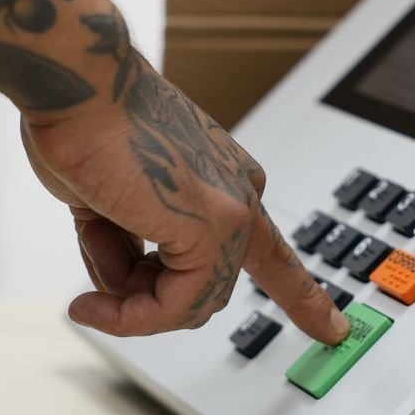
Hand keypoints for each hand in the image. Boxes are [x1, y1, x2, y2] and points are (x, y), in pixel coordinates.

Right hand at [21, 60, 350, 344]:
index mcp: (222, 181)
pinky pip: (172, 305)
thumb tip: (122, 287)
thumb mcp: (116, 198)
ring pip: (186, 304)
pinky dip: (128, 315)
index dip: (301, 294)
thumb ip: (132, 242)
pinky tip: (91, 304)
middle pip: (205, 289)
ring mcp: (233, 211)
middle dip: (143, 303)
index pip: (271, 250)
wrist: (80, 86)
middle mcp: (237, 195)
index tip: (334, 328)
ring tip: (87, 270)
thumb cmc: (88, 126)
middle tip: (96, 305)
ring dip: (126, 304)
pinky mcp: (215, 227)